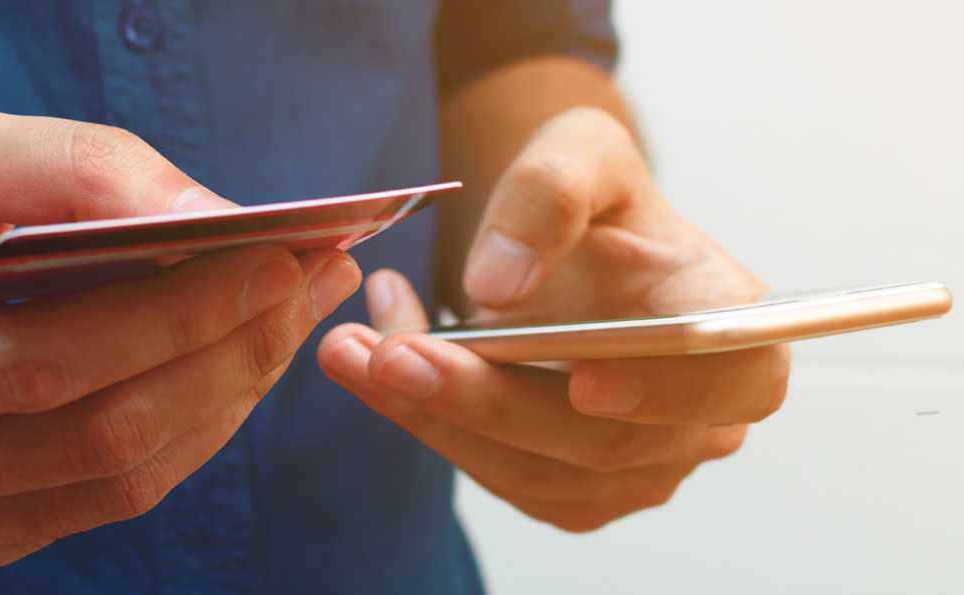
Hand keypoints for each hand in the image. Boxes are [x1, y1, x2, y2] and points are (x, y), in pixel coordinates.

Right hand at [0, 100, 361, 585]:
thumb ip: (75, 169)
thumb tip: (212, 217)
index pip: (40, 363)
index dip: (177, 318)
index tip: (281, 258)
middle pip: (97, 435)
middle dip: (230, 355)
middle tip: (314, 283)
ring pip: (117, 481)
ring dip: (226, 397)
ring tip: (290, 315)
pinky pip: (102, 502)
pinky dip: (183, 432)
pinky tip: (225, 365)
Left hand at [318, 108, 788, 531]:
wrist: (562, 246)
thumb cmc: (593, 198)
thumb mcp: (579, 152)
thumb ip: (549, 194)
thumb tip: (499, 282)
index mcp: (728, 324)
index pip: (731, 379)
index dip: (666, 391)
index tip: (584, 382)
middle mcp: (696, 415)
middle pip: (600, 440)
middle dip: (485, 400)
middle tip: (391, 352)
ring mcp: (636, 465)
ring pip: (532, 469)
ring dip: (433, 415)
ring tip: (352, 350)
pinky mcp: (569, 486)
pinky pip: (496, 474)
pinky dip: (429, 424)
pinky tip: (374, 370)